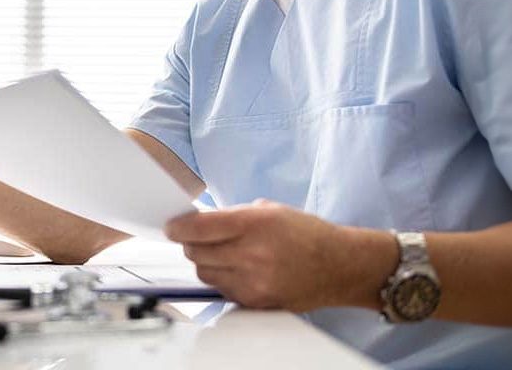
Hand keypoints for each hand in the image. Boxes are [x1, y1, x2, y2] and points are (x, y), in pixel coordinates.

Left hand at [164, 200, 393, 311]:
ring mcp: (253, 282)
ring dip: (205, 262)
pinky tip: (238, 269)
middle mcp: (252, 254)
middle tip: (197, 238)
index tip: (172, 226)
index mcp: (254, 224)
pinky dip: (222, 279)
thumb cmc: (306, 233)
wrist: (340, 266)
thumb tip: (199, 222)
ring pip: (204, 273)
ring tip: (223, 254)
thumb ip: (233, 215)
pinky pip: (221, 289)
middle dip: (191, 243)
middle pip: (195, 252)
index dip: (178, 227)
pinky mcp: (256, 302)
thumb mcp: (270, 210)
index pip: (199, 228)